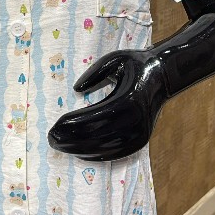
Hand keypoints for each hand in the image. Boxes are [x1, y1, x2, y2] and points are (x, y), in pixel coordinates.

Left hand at [47, 49, 168, 160]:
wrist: (164, 76)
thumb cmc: (136, 65)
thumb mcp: (115, 59)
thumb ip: (95, 73)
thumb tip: (77, 89)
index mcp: (130, 99)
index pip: (97, 116)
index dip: (75, 123)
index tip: (56, 125)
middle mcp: (137, 120)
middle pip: (98, 136)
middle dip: (71, 139)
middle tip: (51, 139)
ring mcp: (140, 133)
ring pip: (105, 149)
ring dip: (79, 149)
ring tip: (59, 146)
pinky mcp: (141, 141)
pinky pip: (115, 153)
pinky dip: (95, 155)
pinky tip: (78, 152)